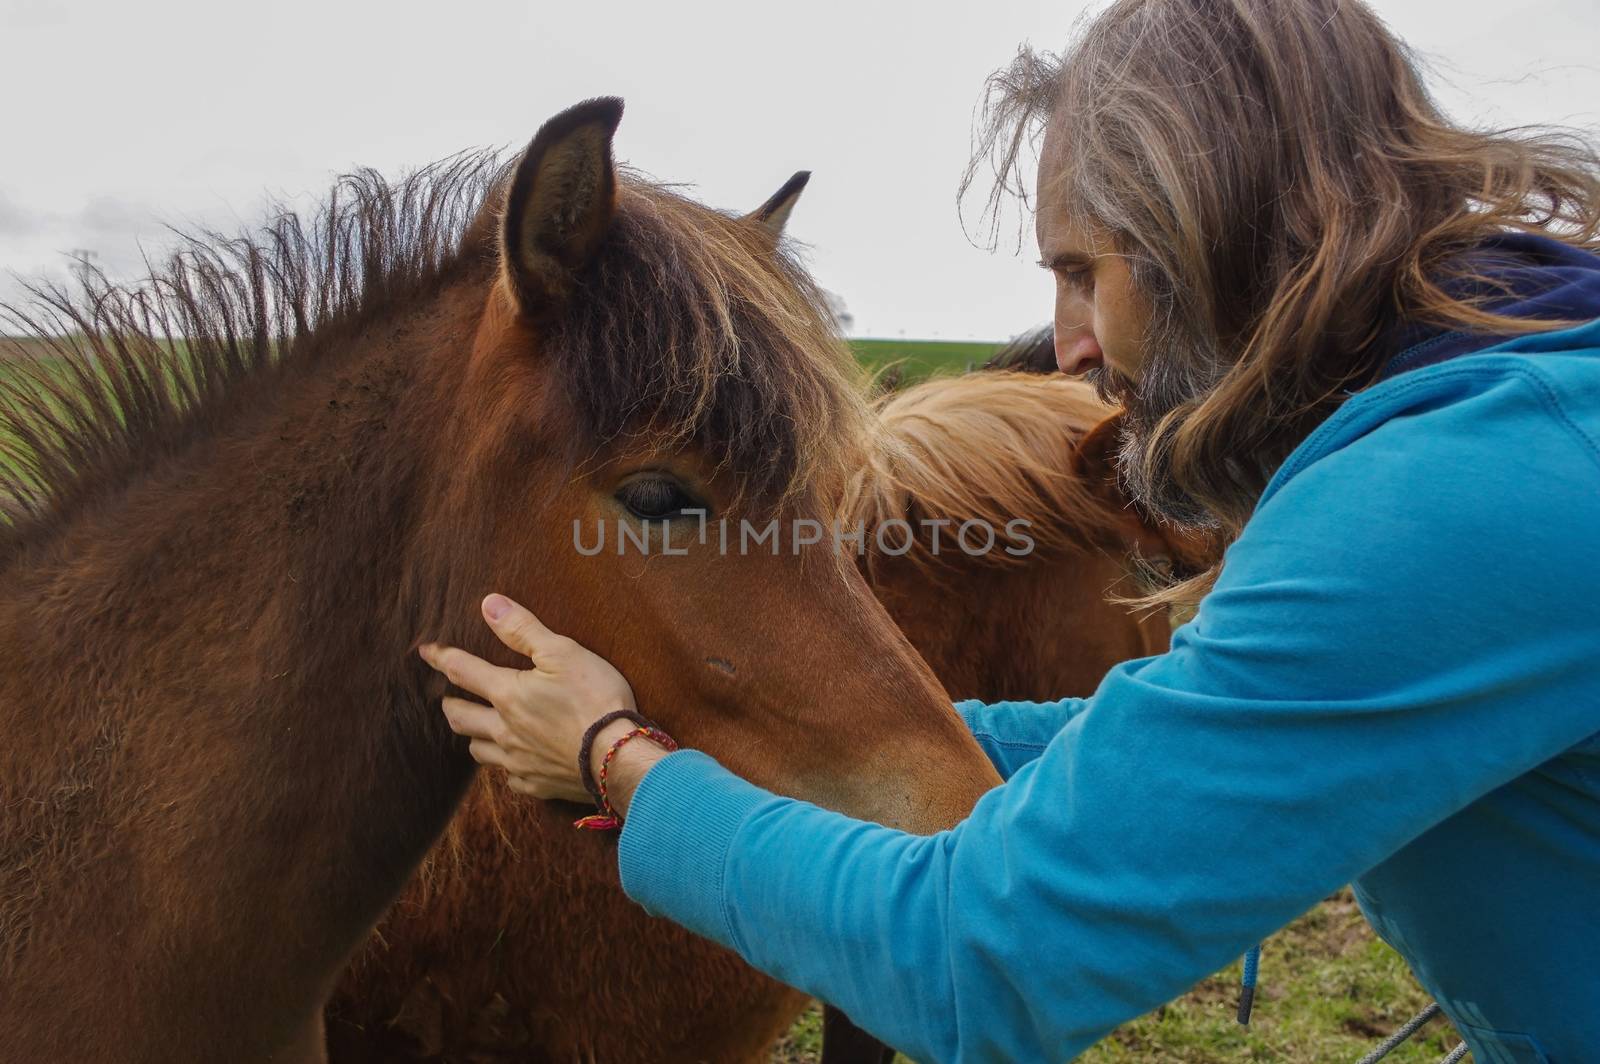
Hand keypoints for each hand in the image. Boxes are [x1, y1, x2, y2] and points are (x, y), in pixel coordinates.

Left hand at [419, 593, 667, 813]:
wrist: (618, 757)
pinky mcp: (537, 785)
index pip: (462, 671)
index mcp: (507, 695)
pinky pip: (509, 778)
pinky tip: (515, 761)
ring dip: (474, 736)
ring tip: (479, 727)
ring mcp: (518, 761)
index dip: (441, 658)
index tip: (426, 651)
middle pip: (460, 718)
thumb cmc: (594, 698)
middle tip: (449, 697)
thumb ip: (523, 628)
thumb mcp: (562, 652)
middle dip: (451, 704)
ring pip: (478, 751)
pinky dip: (506, 766)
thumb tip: (488, 604)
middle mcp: (504, 731)